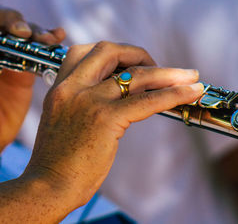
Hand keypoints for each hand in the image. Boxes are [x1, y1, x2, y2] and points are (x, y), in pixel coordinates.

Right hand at [24, 41, 203, 206]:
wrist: (47, 186)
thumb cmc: (56, 162)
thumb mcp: (61, 122)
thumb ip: (78, 104)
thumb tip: (110, 100)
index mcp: (60, 88)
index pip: (82, 51)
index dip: (109, 52)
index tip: (127, 62)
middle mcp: (73, 88)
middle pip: (109, 51)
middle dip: (137, 53)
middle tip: (155, 67)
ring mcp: (89, 101)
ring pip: (136, 74)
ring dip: (169, 73)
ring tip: (190, 76)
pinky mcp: (106, 119)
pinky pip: (147, 100)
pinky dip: (174, 93)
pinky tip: (191, 92)